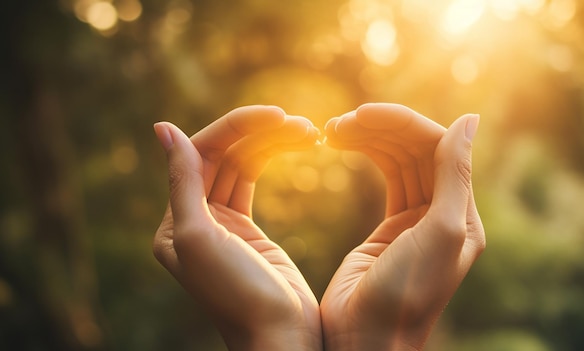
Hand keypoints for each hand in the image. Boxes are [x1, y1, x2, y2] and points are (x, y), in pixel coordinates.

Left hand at [153, 106, 321, 350]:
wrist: (281, 338)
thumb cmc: (238, 296)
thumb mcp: (200, 237)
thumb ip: (182, 183)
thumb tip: (163, 129)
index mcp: (174, 222)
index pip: (199, 155)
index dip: (235, 129)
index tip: (274, 115)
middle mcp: (193, 218)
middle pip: (222, 156)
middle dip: (258, 133)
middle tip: (298, 123)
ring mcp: (222, 224)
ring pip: (241, 165)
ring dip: (271, 143)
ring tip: (308, 131)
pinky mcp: (249, 230)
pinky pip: (253, 181)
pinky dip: (273, 159)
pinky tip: (295, 144)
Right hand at [320, 103, 484, 350]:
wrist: (365, 339)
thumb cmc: (405, 294)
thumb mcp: (439, 231)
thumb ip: (454, 175)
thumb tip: (470, 118)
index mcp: (462, 214)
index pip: (437, 148)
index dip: (403, 124)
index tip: (363, 114)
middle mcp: (442, 213)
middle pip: (416, 150)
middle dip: (381, 129)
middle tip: (341, 122)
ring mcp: (415, 220)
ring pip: (398, 160)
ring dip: (370, 139)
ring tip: (333, 129)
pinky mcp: (388, 228)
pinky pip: (385, 177)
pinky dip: (366, 156)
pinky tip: (343, 143)